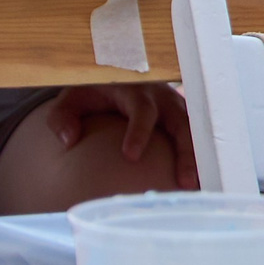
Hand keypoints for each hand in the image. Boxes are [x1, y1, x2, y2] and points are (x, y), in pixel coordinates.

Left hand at [41, 84, 197, 183]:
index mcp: (136, 91)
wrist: (116, 78)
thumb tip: (69, 140)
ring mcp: (178, 107)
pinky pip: (198, 136)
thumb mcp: (72, 99)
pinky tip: (201, 179)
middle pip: (182, 123)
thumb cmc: (94, 93)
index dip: (139, 132)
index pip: (142, 111)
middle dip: (185, 152)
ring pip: (196, 131)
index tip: (130, 157)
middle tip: (183, 181)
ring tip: (198, 185)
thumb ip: (62, 117)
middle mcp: (163, 98)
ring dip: (199, 158)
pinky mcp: (184, 117)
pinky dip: (201, 156)